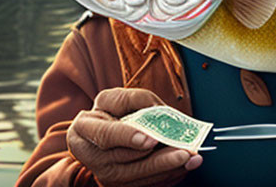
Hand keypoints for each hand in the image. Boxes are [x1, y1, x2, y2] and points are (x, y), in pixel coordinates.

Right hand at [67, 88, 201, 186]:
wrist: (98, 134)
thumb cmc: (109, 112)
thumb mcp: (113, 98)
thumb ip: (134, 99)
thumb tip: (157, 111)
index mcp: (83, 130)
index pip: (106, 136)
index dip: (128, 137)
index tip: (151, 140)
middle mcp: (91, 157)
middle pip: (126, 162)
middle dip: (158, 159)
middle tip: (183, 152)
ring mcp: (104, 174)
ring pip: (137, 176)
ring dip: (167, 169)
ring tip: (192, 159)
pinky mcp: (119, 184)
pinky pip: (145, 184)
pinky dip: (166, 176)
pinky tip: (185, 167)